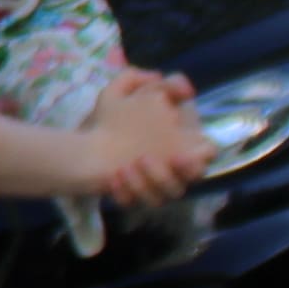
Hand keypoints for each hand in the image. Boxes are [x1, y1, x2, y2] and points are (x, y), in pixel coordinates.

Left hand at [72, 69, 209, 208]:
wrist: (83, 140)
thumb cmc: (113, 119)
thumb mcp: (129, 92)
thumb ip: (160, 84)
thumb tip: (187, 88)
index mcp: (179, 146)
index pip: (205, 157)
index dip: (199, 158)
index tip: (179, 153)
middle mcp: (170, 171)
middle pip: (184, 186)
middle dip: (166, 176)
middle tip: (144, 159)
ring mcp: (151, 186)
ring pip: (162, 198)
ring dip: (145, 183)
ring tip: (125, 167)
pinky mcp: (132, 197)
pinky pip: (136, 203)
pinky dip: (126, 192)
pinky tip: (114, 177)